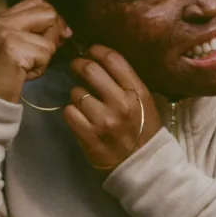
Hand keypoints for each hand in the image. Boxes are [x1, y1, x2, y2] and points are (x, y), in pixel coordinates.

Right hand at [0, 0, 70, 102]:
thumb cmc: (1, 75)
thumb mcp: (12, 46)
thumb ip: (32, 32)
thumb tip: (64, 29)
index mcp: (0, 18)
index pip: (37, 1)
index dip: (51, 17)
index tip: (55, 36)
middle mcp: (1, 21)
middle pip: (48, 13)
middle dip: (55, 33)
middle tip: (46, 52)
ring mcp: (6, 33)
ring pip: (49, 39)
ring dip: (45, 58)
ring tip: (26, 68)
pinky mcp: (13, 49)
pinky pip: (45, 55)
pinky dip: (40, 69)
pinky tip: (24, 74)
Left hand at [63, 44, 159, 171]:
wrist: (144, 166)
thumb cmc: (144, 130)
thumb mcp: (146, 102)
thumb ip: (127, 82)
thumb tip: (101, 60)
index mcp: (137, 92)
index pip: (112, 59)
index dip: (96, 50)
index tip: (90, 51)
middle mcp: (120, 103)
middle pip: (90, 70)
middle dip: (78, 65)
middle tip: (76, 67)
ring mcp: (103, 121)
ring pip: (76, 92)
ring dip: (76, 94)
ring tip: (84, 101)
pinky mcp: (88, 136)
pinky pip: (69, 113)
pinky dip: (71, 112)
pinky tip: (80, 117)